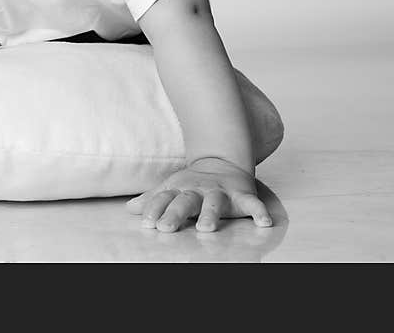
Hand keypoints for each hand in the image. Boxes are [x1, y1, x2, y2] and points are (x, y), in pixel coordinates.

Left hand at [126, 157, 271, 232]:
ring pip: (215, 203)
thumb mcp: (172, 189)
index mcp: (179, 189)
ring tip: (205, 229)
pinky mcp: (242, 195)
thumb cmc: (193, 185)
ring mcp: (220, 192)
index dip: (155, 209)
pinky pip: (252, 203)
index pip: (164, 199)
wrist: (223, 164)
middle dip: (175, 213)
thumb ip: (153, 200)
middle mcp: (198, 190)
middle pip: (185, 201)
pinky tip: (264, 222)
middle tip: (165, 227)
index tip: (147, 223)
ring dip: (210, 215)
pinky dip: (259, 211)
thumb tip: (129, 208)